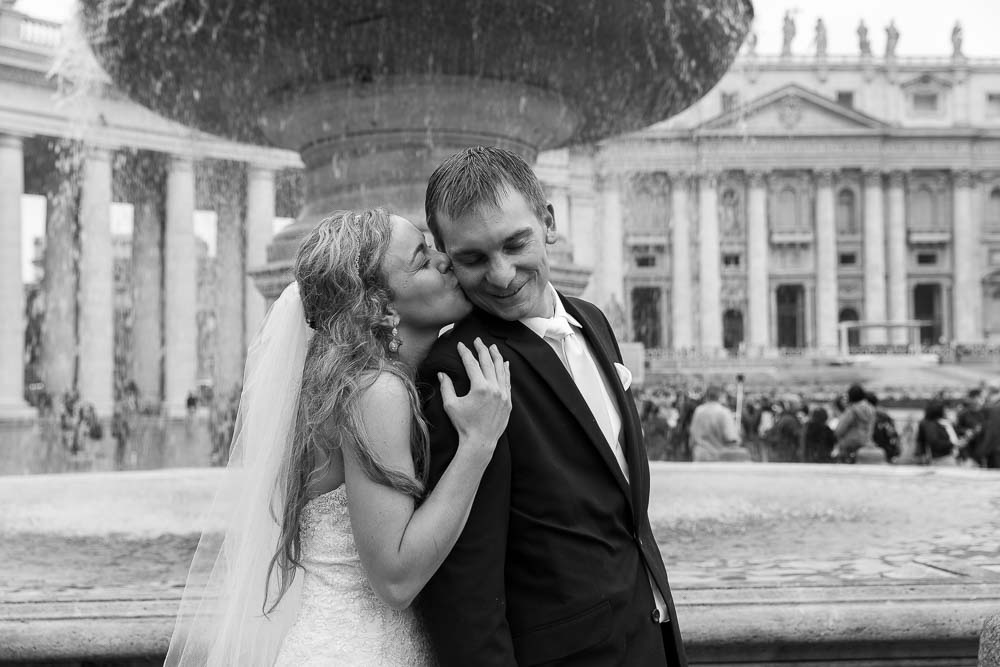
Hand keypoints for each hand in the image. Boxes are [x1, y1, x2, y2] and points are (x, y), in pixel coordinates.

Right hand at [438, 338, 511, 461]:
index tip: (461, 345)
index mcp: (479, 387)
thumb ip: (446, 387)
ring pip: (500, 369)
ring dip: (496, 356)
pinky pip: (508, 381)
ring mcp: (503, 394)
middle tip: (477, 340)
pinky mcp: (508, 401)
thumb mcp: (451, 405)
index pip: (472, 364)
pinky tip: (504, 363)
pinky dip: (506, 371)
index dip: (465, 353)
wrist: (481, 441)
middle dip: (482, 349)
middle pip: (488, 362)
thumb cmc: (464, 424)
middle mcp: (494, 388)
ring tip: (492, 346)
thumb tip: (442, 373)